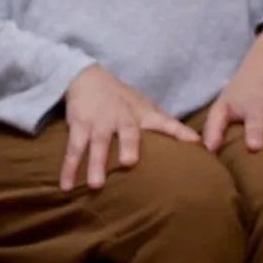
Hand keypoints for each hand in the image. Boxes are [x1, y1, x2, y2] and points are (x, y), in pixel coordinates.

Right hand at [59, 62, 198, 192]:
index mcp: (141, 114)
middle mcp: (121, 117)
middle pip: (126, 132)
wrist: (87, 77)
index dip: (179, 131)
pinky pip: (73, 149)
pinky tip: (65, 186)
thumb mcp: (144, 106)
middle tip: (129, 162)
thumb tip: (197, 143)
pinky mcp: (79, 125)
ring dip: (95, 164)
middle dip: (127, 146)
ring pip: (97, 144)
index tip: (195, 143)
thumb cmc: (121, 98)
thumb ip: (166, 124)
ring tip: (95, 185)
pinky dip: (68, 168)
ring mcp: (99, 122)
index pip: (165, 122)